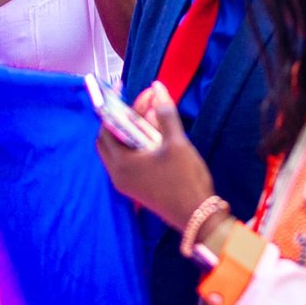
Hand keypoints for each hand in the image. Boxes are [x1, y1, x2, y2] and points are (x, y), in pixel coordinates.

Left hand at [98, 81, 216, 229]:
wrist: (198, 217)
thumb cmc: (186, 179)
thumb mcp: (177, 143)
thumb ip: (165, 113)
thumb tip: (157, 87)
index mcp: (121, 163)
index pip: (107, 127)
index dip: (116, 106)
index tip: (127, 91)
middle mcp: (117, 174)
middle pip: (108, 138)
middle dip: (121, 118)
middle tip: (139, 104)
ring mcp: (126, 183)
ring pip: (118, 150)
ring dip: (129, 131)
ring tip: (150, 115)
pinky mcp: (135, 188)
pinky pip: (127, 160)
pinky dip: (135, 145)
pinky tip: (154, 135)